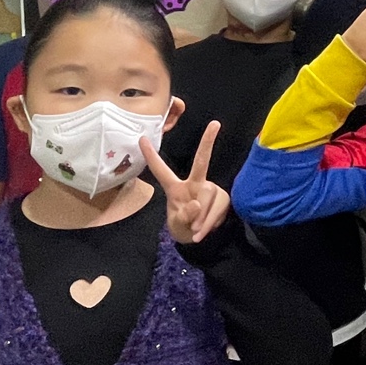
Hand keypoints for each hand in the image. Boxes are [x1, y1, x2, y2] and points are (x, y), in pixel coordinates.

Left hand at [142, 121, 230, 244]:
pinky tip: (204, 230)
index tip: (142, 138)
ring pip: (208, 197)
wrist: (202, 240)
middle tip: (215, 124)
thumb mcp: (177, 226)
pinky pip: (218, 208)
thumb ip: (184, 216)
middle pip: (201, 161)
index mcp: (175, 188)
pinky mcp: (223, 197)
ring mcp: (210, 189)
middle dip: (207, 142)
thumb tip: (196, 204)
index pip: (161, 171)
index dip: (151, 156)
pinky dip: (209, 223)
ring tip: (196, 230)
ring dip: (202, 219)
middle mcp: (195, 183)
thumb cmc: (184, 228)